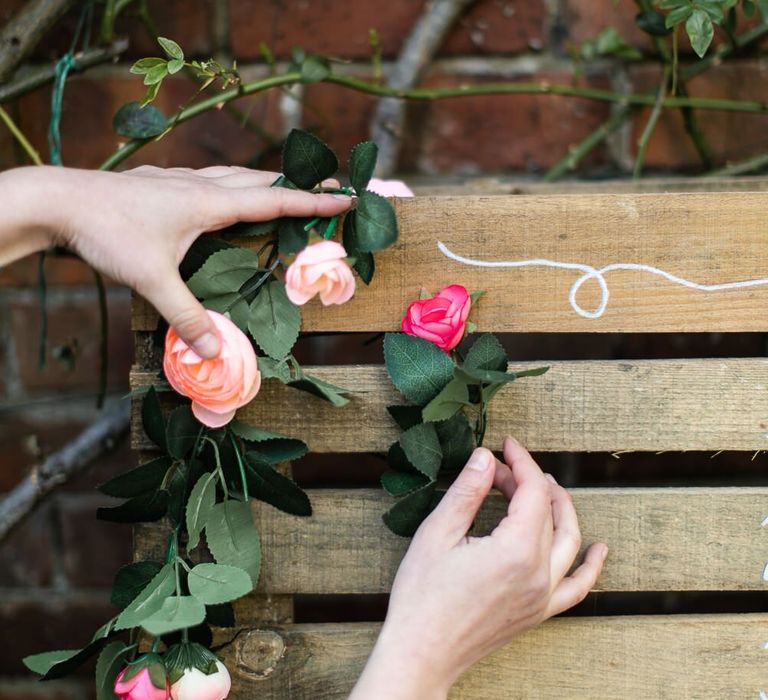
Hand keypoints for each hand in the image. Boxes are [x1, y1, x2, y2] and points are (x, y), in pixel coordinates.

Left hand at [0, 165, 351, 357]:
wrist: (59, 200)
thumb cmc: (108, 233)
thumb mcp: (151, 281)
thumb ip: (187, 316)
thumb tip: (216, 353)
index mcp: (209, 202)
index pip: (274, 200)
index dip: (313, 201)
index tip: (347, 197)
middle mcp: (201, 185)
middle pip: (262, 180)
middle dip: (299, 185)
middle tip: (330, 189)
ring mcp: (180, 180)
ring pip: (236, 177)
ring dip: (266, 184)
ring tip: (286, 193)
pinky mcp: (163, 183)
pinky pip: (212, 180)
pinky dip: (234, 187)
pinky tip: (223, 197)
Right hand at [351, 437, 607, 699]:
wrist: (422, 653)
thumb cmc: (422, 595)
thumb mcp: (437, 533)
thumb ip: (467, 492)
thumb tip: (486, 457)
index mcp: (516, 551)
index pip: (533, 492)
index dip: (522, 463)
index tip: (507, 446)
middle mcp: (539, 574)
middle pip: (548, 513)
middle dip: (529, 482)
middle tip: (502, 468)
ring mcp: (543, 597)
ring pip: (570, 543)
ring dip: (562, 510)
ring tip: (547, 487)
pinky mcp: (538, 613)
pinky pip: (577, 587)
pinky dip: (591, 566)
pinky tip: (599, 550)